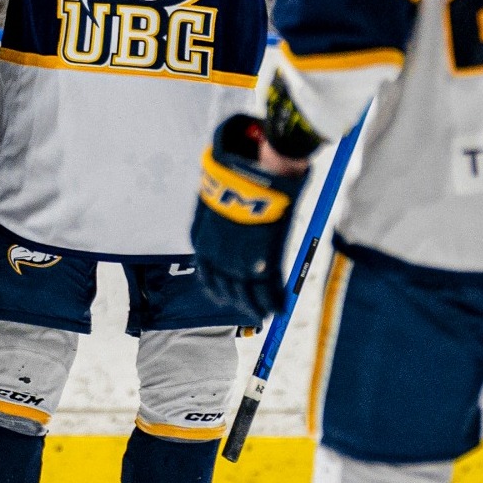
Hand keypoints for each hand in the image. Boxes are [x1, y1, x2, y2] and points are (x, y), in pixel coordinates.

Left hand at [191, 114, 309, 321]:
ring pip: (247, 295)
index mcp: (202, 239)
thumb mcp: (222, 185)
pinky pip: (268, 290)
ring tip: (265, 314)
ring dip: (257, 307)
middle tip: (251, 311)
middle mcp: (215, 257)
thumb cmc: (237, 168)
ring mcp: (237, 263)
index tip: (231, 292)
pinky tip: (279, 308)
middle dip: (239, 302)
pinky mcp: (261, 264)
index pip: (208, 274)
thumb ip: (226, 196)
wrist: (252, 172)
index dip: (221, 286)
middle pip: (226, 290)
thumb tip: (227, 191)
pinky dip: (275, 301)